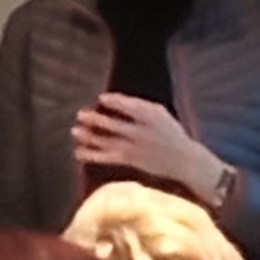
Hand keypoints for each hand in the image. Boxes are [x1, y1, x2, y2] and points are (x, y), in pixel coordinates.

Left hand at [73, 93, 222, 195]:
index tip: (101, 98)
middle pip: (114, 126)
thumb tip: (116, 101)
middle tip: (80, 114)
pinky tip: (78, 152)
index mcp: (152, 117)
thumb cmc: (170, 133)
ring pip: (108, 143)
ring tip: (74, 131)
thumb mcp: (161, 114)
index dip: (115, 102)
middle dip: (96, 120)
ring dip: (90, 137)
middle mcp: (142, 133)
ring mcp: (136, 148)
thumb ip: (141, 107)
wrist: (185, 160)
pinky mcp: (131, 161)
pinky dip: (92, 155)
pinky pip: (108, 158)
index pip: (130, 107)